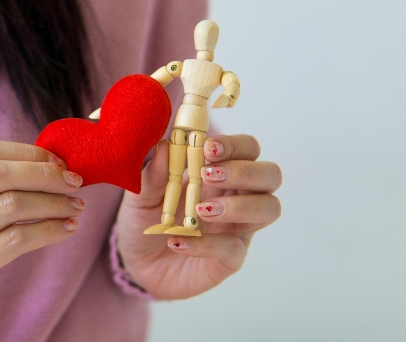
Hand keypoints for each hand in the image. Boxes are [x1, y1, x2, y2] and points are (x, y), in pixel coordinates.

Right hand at [0, 141, 84, 339]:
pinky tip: (65, 229)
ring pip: (9, 205)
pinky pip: (15, 241)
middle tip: (74, 182)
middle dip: (44, 174)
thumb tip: (44, 162)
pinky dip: (48, 231)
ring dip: (53, 203)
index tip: (58, 161)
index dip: (27, 152)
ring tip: (75, 207)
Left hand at [114, 135, 281, 298]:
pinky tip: (177, 241)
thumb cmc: (146, 220)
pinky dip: (206, 244)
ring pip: (269, 209)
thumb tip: (165, 147)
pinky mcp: (230, 259)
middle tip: (210, 175)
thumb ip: (153, 175)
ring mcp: (238, 228)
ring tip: (201, 210)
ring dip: (239, 205)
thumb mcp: (142, 195)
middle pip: (270, 175)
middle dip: (245, 171)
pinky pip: (233, 249)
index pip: (247, 149)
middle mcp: (237, 197)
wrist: (135, 262)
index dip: (235, 145)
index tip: (208, 147)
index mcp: (220, 172)